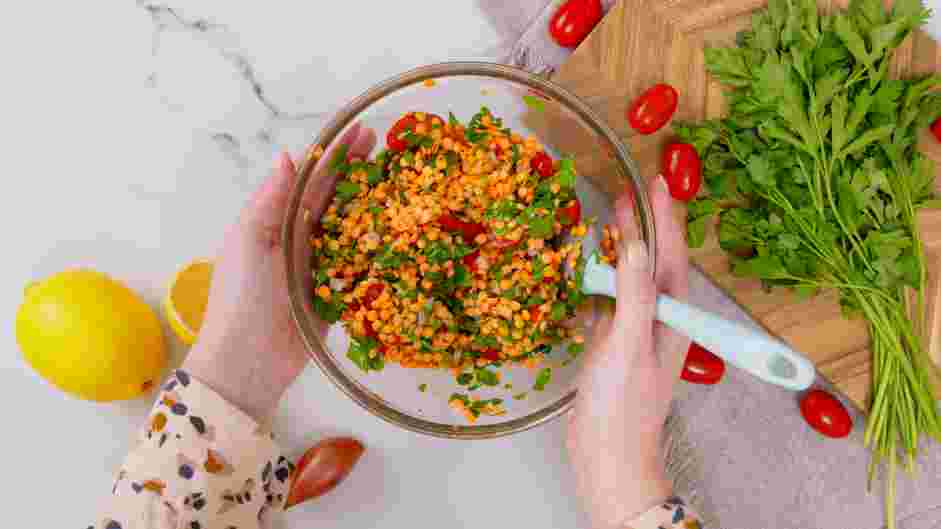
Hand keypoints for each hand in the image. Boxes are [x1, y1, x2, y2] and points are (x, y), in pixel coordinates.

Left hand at [184, 124, 376, 420]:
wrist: (248, 361)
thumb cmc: (241, 297)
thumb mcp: (249, 240)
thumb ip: (270, 200)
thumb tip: (287, 155)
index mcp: (276, 220)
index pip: (311, 179)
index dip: (336, 156)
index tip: (363, 133)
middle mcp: (299, 238)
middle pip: (335, 198)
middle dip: (360, 173)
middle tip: (391, 150)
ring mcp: (319, 266)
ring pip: (351, 228)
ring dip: (374, 206)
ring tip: (403, 184)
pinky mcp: (336, 294)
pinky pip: (360, 266)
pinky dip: (379, 249)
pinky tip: (403, 234)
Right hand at [567, 175, 690, 528]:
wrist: (608, 454)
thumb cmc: (623, 402)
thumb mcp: (629, 342)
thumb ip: (635, 292)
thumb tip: (637, 244)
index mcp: (673, 316)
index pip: (673, 255)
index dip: (666, 218)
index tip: (659, 183)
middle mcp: (659, 320)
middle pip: (653, 263)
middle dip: (643, 228)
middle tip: (627, 194)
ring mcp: (636, 333)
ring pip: (630, 282)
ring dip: (619, 254)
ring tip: (605, 225)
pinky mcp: (614, 347)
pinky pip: (610, 304)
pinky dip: (599, 284)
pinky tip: (584, 274)